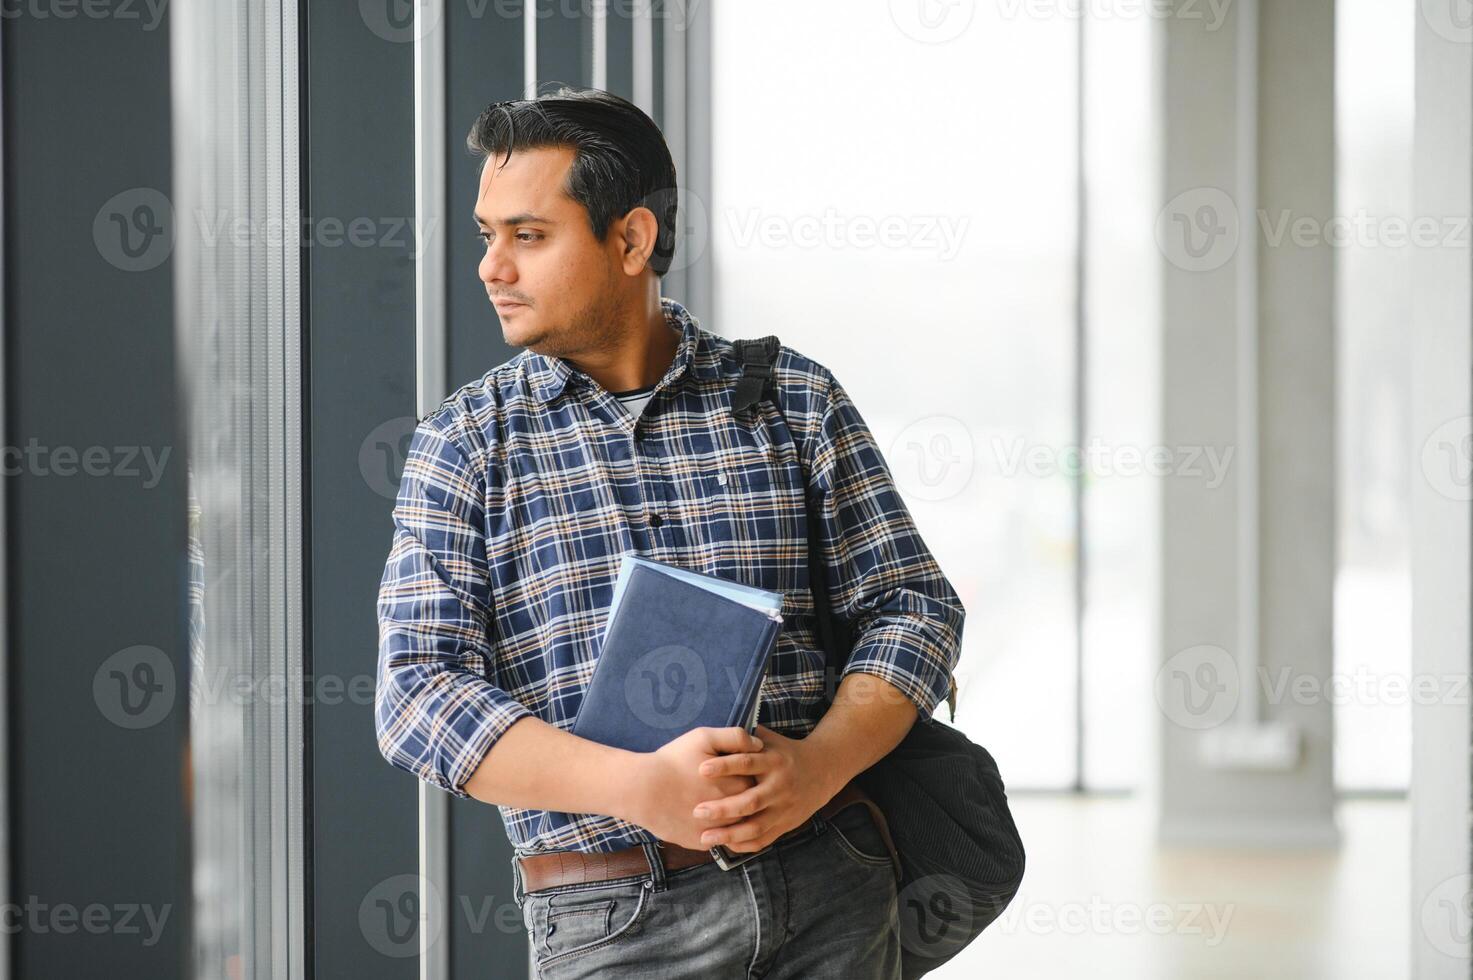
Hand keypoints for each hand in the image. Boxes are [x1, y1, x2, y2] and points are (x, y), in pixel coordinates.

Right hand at [624, 727, 760, 849]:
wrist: (642, 789)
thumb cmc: (672, 761)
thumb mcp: (703, 738)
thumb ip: (735, 737)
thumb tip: (758, 745)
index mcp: (737, 784)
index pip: (758, 783)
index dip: (749, 777)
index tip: (741, 773)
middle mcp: (732, 811)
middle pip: (750, 807)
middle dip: (744, 799)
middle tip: (732, 790)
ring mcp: (717, 830)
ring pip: (736, 828)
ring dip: (734, 819)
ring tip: (725, 807)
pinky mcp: (701, 843)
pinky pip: (718, 841)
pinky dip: (719, 834)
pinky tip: (712, 822)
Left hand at [690, 725, 838, 852]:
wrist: (822, 771)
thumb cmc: (786, 753)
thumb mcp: (771, 740)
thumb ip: (747, 738)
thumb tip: (719, 730)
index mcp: (773, 761)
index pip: (747, 763)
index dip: (724, 766)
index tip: (701, 768)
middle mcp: (780, 786)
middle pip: (750, 801)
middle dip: (723, 808)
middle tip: (698, 811)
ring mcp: (784, 808)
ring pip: (756, 826)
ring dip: (730, 833)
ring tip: (705, 837)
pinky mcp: (786, 824)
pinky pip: (764, 839)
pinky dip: (744, 844)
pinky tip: (725, 844)